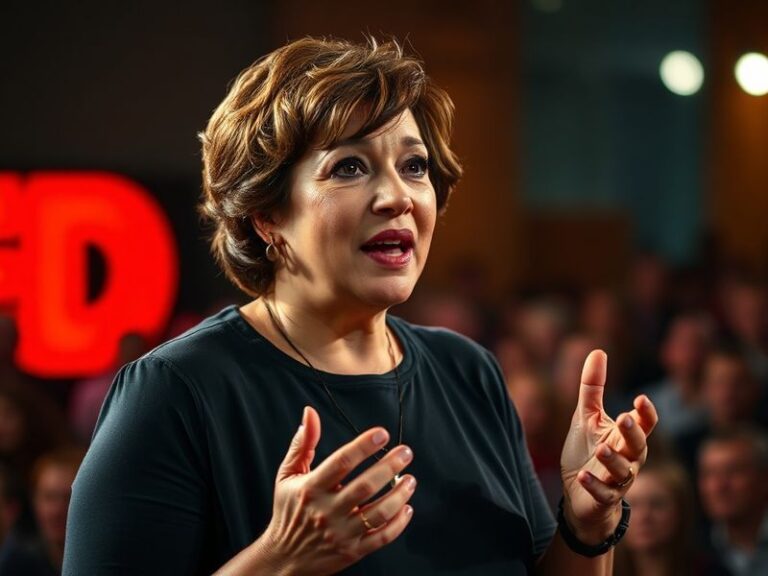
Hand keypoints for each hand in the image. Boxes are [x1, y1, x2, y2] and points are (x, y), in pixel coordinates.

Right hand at [260, 406, 415, 575]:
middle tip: (405, 452)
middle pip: (365, 486)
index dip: (363, 445)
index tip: (382, 433)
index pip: (341, 462)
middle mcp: (326, 511)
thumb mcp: (288, 475)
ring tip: (410, 479)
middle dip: (389, 466)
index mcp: (311, 488)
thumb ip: (303, 444)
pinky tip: (406, 507)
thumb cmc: (289, 511)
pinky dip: (398, 523)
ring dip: (399, 494)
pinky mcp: (352, 551)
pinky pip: (381, 537)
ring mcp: (341, 533)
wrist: (283, 557)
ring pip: (378, 513)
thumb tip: (310, 413)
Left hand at [559, 350, 657, 543]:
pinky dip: (595, 485)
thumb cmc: (587, 451)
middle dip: (633, 433)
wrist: (578, 492)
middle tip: (624, 418)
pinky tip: (584, 476)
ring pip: (624, 472)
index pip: (644, 424)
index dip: (645, 413)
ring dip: (613, 461)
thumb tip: (598, 351)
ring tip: (602, 450)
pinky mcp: (603, 497)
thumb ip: (593, 387)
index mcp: (625, 437)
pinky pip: (603, 493)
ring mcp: (617, 480)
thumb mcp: (587, 416)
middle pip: (639, 446)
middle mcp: (628, 458)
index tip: (640, 399)